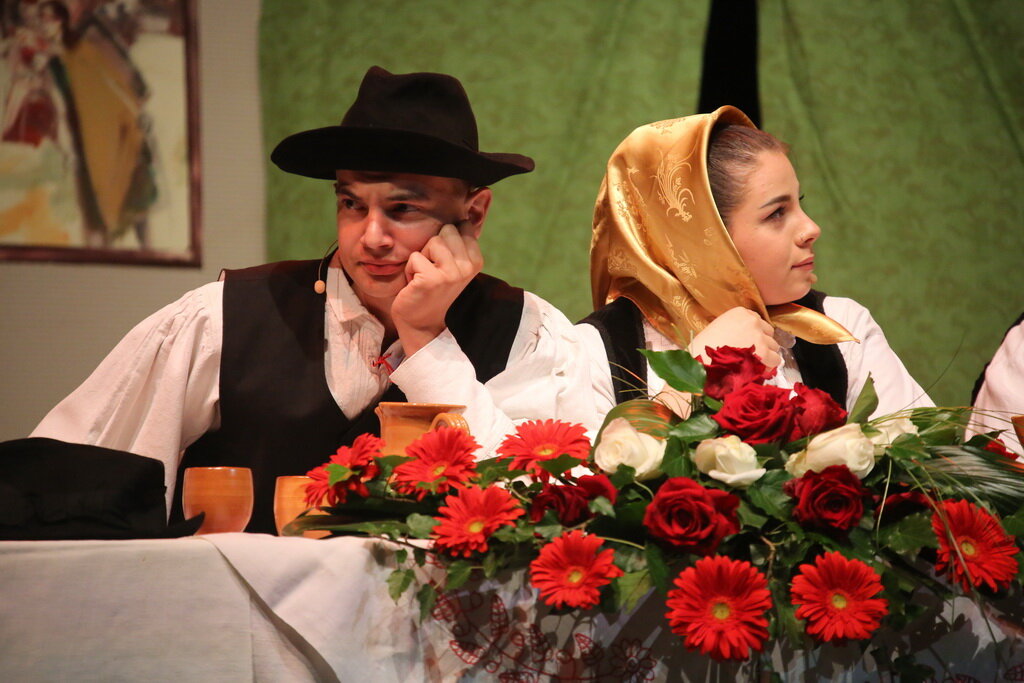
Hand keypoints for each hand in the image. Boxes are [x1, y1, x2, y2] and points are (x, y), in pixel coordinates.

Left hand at [391, 223, 482, 355]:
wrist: (421, 322)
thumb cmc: (432, 288)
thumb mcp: (452, 263)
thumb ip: (459, 241)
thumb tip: (468, 209)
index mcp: (476, 260)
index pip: (461, 226)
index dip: (445, 240)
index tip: (444, 262)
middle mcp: (468, 266)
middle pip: (446, 230)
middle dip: (432, 246)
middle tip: (432, 269)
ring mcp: (452, 273)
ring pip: (431, 241)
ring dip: (421, 258)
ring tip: (424, 276)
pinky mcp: (432, 279)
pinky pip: (415, 257)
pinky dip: (409, 270)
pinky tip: (415, 285)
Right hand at [687, 307, 780, 367]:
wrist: (701, 362)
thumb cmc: (702, 349)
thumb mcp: (718, 328)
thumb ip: (735, 329)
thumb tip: (747, 341)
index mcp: (739, 313)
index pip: (757, 321)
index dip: (754, 334)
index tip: (748, 343)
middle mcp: (752, 321)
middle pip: (768, 332)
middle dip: (762, 344)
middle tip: (751, 355)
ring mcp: (759, 336)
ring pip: (773, 346)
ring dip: (766, 355)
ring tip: (753, 365)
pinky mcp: (763, 352)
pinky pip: (775, 359)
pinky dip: (768, 366)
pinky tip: (758, 371)